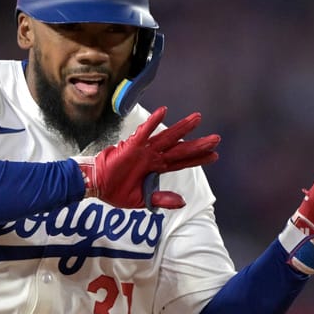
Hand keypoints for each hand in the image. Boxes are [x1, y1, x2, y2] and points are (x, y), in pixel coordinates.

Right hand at [76, 107, 219, 208]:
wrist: (96, 186)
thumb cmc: (116, 191)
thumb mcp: (142, 200)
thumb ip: (162, 200)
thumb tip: (183, 202)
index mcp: (156, 168)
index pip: (182, 162)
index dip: (198, 159)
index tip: (215, 156)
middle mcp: (153, 156)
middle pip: (180, 149)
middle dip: (198, 144)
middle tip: (217, 138)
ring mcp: (144, 150)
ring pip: (167, 137)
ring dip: (182, 128)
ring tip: (198, 119)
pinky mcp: (131, 147)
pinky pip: (144, 133)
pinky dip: (152, 122)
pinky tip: (163, 111)